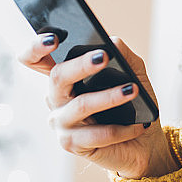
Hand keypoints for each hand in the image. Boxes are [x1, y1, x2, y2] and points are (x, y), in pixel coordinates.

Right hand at [18, 35, 180, 178]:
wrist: (144, 142)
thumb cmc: (134, 105)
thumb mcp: (134, 74)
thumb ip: (123, 55)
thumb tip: (111, 42)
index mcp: (65, 77)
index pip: (36, 59)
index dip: (36, 47)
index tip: (53, 38)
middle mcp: (56, 98)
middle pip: (57, 77)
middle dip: (80, 65)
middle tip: (103, 57)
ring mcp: (61, 122)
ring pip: (81, 105)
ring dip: (108, 97)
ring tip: (131, 90)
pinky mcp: (72, 144)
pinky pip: (97, 133)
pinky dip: (121, 128)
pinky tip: (137, 124)